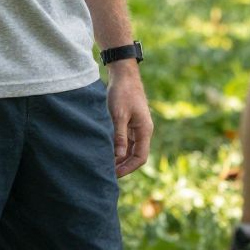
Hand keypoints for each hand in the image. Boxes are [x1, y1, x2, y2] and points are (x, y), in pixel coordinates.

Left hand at [108, 62, 153, 176]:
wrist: (124, 75)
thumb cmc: (122, 93)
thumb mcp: (119, 115)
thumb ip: (119, 136)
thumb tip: (119, 156)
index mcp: (144, 130)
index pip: (140, 157)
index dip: (128, 168)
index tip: (114, 174)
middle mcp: (143, 131)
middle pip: (136, 156)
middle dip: (123, 166)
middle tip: (107, 172)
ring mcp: (137, 128)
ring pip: (131, 149)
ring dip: (120, 158)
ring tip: (105, 164)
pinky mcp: (130, 124)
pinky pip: (126, 142)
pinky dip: (118, 149)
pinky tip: (107, 152)